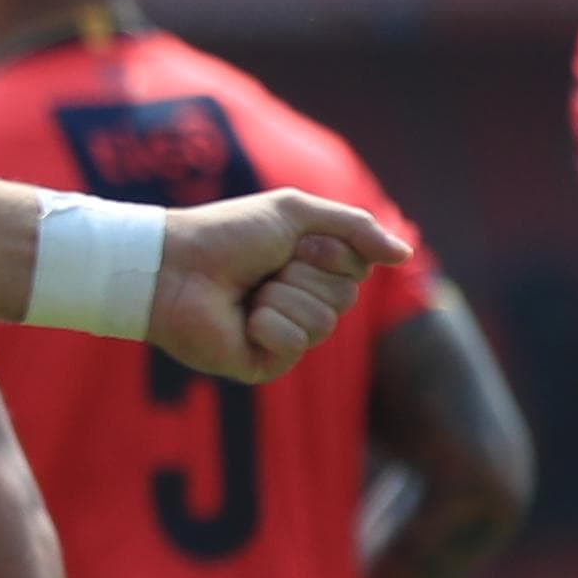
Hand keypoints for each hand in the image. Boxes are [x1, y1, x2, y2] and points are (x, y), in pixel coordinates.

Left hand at [151, 192, 411, 383]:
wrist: (172, 266)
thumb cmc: (226, 235)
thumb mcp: (296, 213)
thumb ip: (353, 227)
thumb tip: (405, 253)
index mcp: (310, 269)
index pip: (358, 268)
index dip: (330, 252)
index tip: (291, 242)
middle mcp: (302, 302)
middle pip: (346, 297)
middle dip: (305, 273)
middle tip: (264, 266)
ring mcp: (284, 335)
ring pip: (324, 322)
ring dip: (283, 296)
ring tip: (248, 292)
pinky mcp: (265, 363)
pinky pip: (296, 344)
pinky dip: (269, 323)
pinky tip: (242, 319)